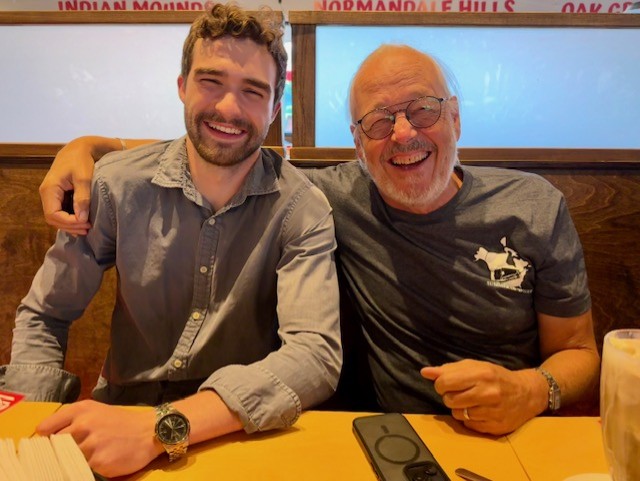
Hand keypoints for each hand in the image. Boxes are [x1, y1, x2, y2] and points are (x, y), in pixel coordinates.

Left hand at [36, 400, 161, 477]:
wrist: (150, 431)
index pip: (45, 428)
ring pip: (68, 460)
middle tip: (73, 453)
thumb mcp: (96, 411)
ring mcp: (91, 444)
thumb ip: (72, 420)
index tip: (51, 445)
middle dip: (60, 452)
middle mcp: (83, 425)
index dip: (46, 439)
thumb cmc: (121, 422)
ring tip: (93, 455)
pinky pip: (83, 470)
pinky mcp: (99, 462)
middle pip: (54, 446)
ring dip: (76, 461)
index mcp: (80, 410)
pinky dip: (90, 469)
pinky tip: (103, 462)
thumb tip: (46, 437)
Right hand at [40, 138, 95, 234]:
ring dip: (70, 225)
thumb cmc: (81, 161)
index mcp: (49, 189)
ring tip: (87, 228)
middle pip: (52, 219)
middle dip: (70, 226)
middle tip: (88, 229)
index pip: (53, 214)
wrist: (79, 149)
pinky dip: (70, 220)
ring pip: (56, 217)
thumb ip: (82, 198)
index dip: (68, 223)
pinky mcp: (57, 196)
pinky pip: (60, 212)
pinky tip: (82, 222)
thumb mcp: (84, 178)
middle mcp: (46, 194)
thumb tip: (81, 218)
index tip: (86, 224)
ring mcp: (51, 196)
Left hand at [421, 359, 546, 434]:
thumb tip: (425, 372)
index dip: (440, 384)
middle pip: (449, 400)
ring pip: (457, 414)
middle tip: (460, 393)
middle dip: (450, 396)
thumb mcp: (474, 366)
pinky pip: (468, 425)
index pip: (445, 382)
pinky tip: (479, 411)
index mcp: (481, 374)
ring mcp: (492, 412)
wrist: (527, 394)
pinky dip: (469, 419)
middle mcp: (487, 393)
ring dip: (459, 408)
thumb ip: (448, 369)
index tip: (446, 384)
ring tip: (470, 402)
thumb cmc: (496, 377)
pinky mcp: (495, 427)